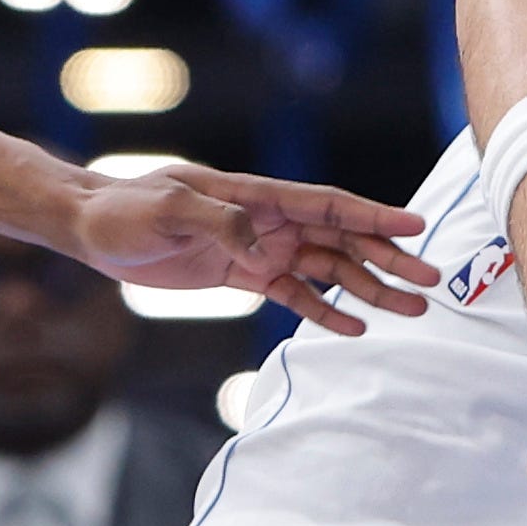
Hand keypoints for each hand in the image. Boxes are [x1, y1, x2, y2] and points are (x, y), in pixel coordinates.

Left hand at [65, 161, 435, 337]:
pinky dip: (326, 310)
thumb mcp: (169, 209)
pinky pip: (295, 295)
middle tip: (431, 280)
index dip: (374, 216)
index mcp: (258, 197)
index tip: (416, 225)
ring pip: (328, 269)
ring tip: (411, 309)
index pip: (329, 205)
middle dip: (389, 259)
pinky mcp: (244, 276)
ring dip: (369, 287)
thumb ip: (220, 222)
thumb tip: (261, 246)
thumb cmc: (127, 210)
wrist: (95, 230)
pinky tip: (356, 328)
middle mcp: (269, 221)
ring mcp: (261, 249)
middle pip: (343, 240)